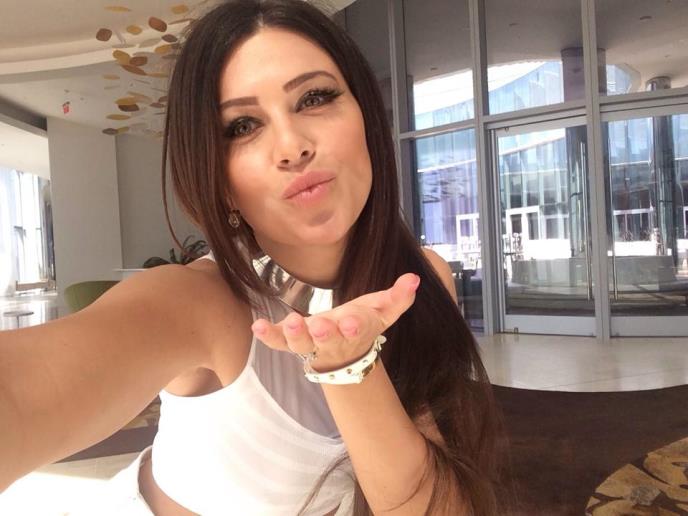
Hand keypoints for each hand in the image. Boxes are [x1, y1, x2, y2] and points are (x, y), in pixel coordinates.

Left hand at [251, 273, 420, 371]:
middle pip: (329, 341)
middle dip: (325, 334)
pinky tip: (258, 325)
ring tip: (289, 321)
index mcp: (357, 331)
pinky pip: (278, 342)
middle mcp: (333, 341)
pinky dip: (268, 336)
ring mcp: (311, 343)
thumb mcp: (382, 310)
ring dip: (295, 334)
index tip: (352, 321)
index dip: (356, 326)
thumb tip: (413, 279)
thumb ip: (398, 297)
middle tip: (319, 326)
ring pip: (301, 344)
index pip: (359, 329)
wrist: (343, 354)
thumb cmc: (362, 323)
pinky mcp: (292, 341)